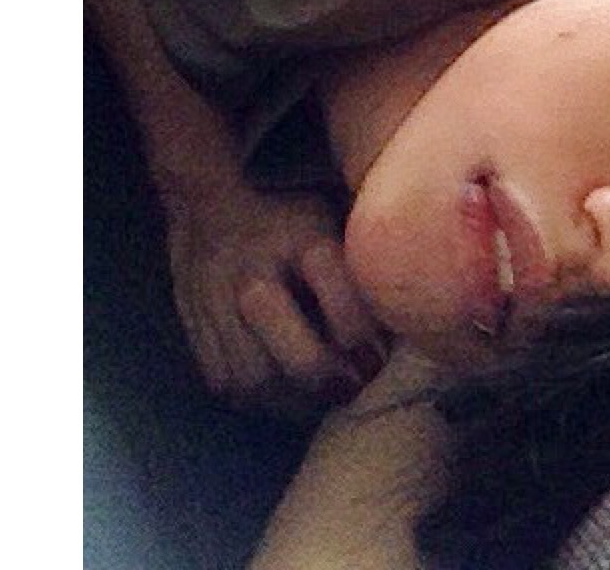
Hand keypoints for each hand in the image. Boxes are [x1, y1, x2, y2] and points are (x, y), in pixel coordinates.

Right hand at [137, 83, 387, 410]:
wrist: (208, 210)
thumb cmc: (289, 220)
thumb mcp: (334, 221)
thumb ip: (364, 263)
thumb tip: (413, 315)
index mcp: (303, 241)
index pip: (338, 295)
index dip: (363, 336)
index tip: (378, 358)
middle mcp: (257, 276)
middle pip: (290, 352)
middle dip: (327, 379)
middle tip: (352, 387)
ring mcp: (218, 308)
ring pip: (256, 379)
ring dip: (295, 399)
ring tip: (321, 397)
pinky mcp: (196, 333)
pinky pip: (229, 384)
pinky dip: (261, 398)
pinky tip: (284, 390)